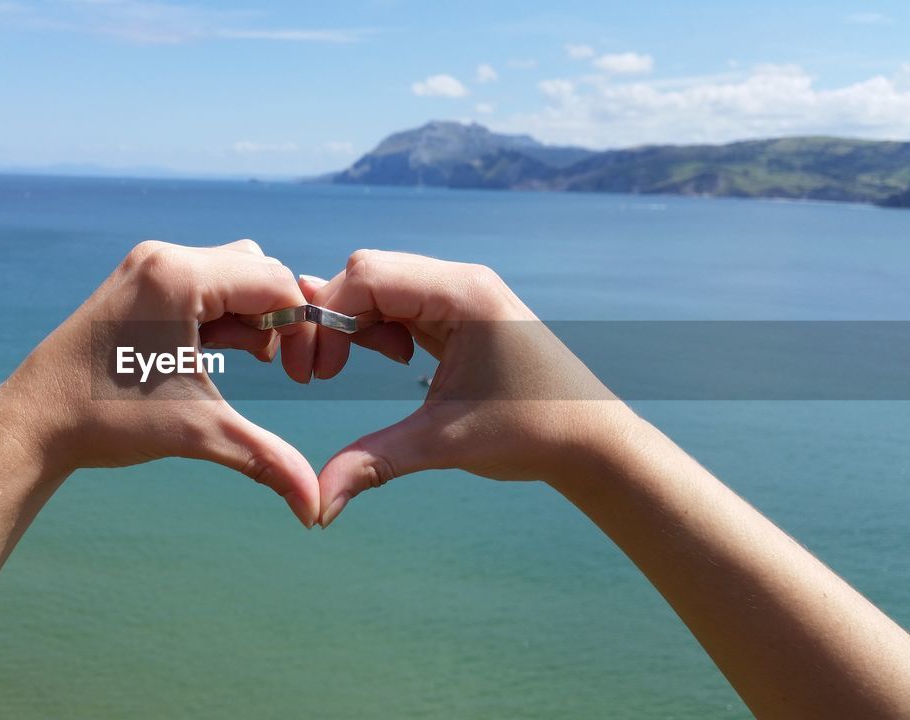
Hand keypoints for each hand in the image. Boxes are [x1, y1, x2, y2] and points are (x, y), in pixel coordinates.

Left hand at [0, 239, 322, 525]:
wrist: (33, 424)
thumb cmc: (106, 420)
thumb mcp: (196, 432)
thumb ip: (265, 459)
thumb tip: (315, 510)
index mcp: (178, 276)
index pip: (275, 282)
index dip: (301, 329)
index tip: (299, 378)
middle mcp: (163, 258)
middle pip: (258, 270)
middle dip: (276, 320)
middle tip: (272, 369)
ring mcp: (147, 267)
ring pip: (231, 274)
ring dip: (250, 317)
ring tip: (242, 364)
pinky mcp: (138, 283)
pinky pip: (202, 284)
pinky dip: (221, 316)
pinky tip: (213, 356)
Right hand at [301, 250, 636, 525]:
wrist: (592, 441)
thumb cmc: (533, 434)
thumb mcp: (444, 444)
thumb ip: (373, 462)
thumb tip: (316, 508)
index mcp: (463, 293)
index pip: (366, 275)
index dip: (327, 318)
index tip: (318, 374)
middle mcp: (461, 281)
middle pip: (366, 273)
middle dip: (333, 319)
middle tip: (322, 374)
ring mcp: (462, 293)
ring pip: (380, 286)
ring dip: (353, 323)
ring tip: (349, 369)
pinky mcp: (461, 312)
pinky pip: (402, 302)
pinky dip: (378, 327)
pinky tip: (391, 359)